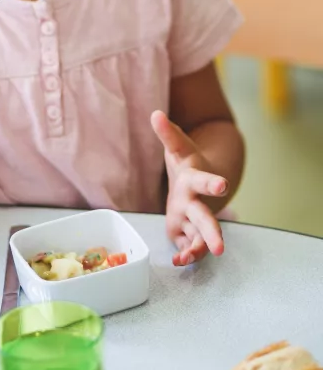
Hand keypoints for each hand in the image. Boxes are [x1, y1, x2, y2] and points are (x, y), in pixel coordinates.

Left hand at [151, 110, 227, 266]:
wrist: (202, 180)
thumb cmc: (188, 162)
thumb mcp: (178, 145)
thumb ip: (168, 132)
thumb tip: (155, 114)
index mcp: (194, 179)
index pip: (203, 180)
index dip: (211, 182)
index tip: (222, 185)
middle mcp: (197, 202)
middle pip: (205, 218)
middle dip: (211, 232)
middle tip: (220, 247)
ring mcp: (193, 219)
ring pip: (198, 237)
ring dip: (197, 249)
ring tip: (190, 258)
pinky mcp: (186, 231)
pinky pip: (188, 245)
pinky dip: (185, 254)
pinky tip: (179, 262)